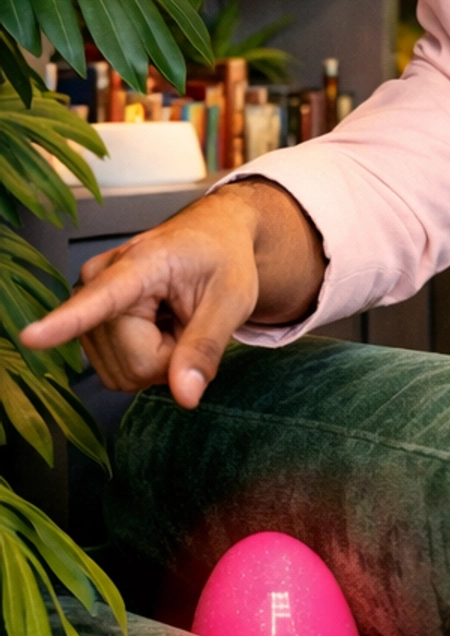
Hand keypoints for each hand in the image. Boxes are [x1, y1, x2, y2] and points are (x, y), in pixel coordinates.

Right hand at [17, 180, 324, 407]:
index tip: (31, 337)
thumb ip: (206, 347)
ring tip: (174, 322)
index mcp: (138, 265)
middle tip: (189, 323)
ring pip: (122, 372)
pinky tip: (159, 330)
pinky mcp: (89, 323)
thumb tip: (184, 396)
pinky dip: (146, 361)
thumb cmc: (223, 260)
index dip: (64, 323)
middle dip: (170, 359)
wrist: (212, 238)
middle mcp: (98, 281)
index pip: (98, 300)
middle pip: (132, 362)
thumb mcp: (232, 301)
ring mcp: (88, 302)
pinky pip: (117, 370)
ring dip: (158, 361)